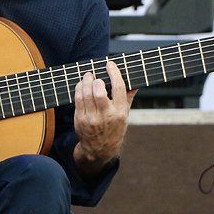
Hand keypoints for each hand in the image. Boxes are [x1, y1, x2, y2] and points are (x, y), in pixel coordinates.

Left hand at [73, 60, 136, 175]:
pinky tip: (81, 85)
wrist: (99, 149)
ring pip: (86, 94)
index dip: (114, 73)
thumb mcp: (125, 114)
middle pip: (99, 91)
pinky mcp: (80, 119)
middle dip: (96, 80)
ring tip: (88, 76)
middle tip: (96, 76)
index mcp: (120, 112)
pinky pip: (78, 99)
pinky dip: (79, 88)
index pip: (119, 88)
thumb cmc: (114, 128)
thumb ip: (128, 97)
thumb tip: (136, 81)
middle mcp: (106, 116)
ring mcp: (92, 118)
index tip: (110, 64)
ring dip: (86, 81)